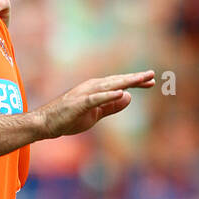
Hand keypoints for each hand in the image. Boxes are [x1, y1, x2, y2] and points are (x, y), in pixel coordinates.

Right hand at [35, 71, 154, 138]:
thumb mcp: (95, 114)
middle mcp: (92, 87)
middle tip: (152, 75)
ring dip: (125, 82)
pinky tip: (121, 93)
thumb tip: (129, 97)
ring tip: (140, 79)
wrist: (46, 123)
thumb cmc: (69, 118)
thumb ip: (111, 106)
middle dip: (135, 78)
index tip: (151, 81)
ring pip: (109, 86)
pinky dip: (109, 95)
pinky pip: (96, 98)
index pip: (119, 84)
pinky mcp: (79, 103)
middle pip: (117, 81)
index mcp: (96, 89)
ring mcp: (85, 94)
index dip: (135, 82)